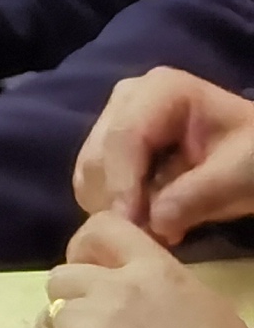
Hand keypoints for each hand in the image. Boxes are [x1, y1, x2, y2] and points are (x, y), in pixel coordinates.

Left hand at [32, 209, 253, 327]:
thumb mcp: (202, 307)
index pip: (103, 227)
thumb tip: (134, 297)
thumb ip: (158, 289)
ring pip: (51, 315)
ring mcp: (91, 321)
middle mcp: (115, 286)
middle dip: (75, 302)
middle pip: (63, 278)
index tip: (89, 267)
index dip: (86, 247)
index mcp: (154, 269)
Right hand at [76, 66, 253, 239]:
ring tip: (153, 228)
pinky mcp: (112, 142)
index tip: (129, 226)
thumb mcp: (238, 176)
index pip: (125, 136)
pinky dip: (114, 203)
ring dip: (113, 204)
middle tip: (148, 236)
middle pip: (99, 152)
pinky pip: (95, 178)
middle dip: (117, 197)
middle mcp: (127, 98)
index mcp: (161, 91)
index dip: (122, 183)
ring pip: (89, 169)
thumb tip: (153, 225)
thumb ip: (196, 197)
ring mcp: (116, 118)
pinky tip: (147, 216)